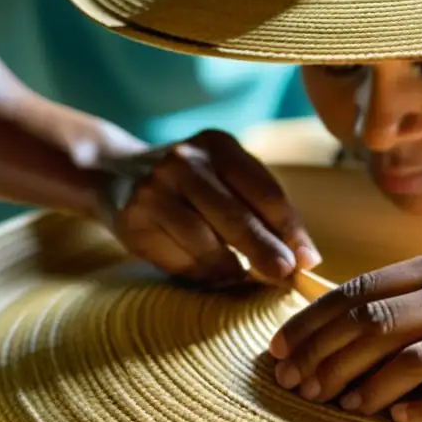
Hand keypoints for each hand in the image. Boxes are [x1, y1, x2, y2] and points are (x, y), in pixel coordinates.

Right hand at [98, 129, 319, 284]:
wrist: (114, 173)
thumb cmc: (190, 184)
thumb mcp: (223, 176)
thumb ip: (259, 207)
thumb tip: (302, 255)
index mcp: (218, 146)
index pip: (265, 191)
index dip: (291, 229)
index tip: (308, 258)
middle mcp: (185, 162)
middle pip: (236, 217)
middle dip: (266, 252)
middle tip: (286, 275)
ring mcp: (155, 189)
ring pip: (205, 242)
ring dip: (231, 267)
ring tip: (242, 276)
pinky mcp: (134, 219)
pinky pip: (178, 257)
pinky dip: (201, 272)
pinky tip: (211, 272)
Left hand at [270, 254, 421, 421]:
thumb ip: (408, 300)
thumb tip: (331, 325)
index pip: (360, 292)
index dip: (311, 324)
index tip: (276, 352)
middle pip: (375, 324)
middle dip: (323, 357)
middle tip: (293, 387)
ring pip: (413, 360)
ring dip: (365, 386)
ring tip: (336, 408)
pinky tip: (397, 421)